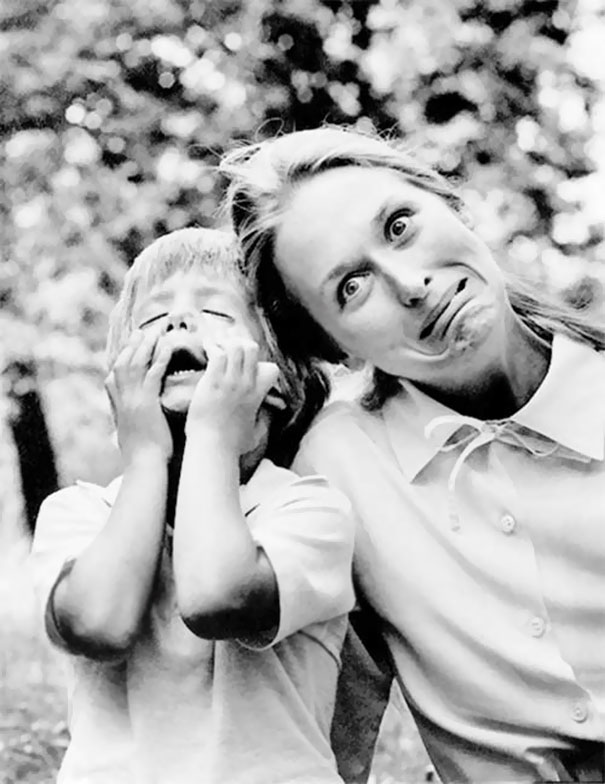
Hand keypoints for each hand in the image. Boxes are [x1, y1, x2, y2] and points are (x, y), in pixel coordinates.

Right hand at [105, 328, 172, 463]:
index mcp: (118, 407)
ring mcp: (132, 400)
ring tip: (155, 332)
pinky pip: (152, 375)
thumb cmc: (143, 456)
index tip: (128, 346)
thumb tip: (133, 421)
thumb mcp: (131, 435)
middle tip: (141, 331)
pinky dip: (159, 358)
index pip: (114, 377)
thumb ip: (131, 423)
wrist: (144, 467)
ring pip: (135, 364)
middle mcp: (122, 400)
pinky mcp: (146, 403)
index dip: (121, 359)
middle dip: (131, 346)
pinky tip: (167, 347)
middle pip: (122, 364)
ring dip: (145, 346)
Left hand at [185, 338, 278, 454]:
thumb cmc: (230, 445)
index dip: (260, 365)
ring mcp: (230, 382)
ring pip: (235, 346)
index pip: (270, 369)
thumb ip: (261, 423)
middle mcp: (246, 385)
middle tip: (227, 349)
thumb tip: (263, 422)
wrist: (213, 447)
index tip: (247, 367)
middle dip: (240, 344)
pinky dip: (212, 347)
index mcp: (257, 395)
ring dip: (224, 343)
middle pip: (252, 349)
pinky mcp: (213, 381)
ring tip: (215, 346)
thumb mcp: (255, 434)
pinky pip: (217, 353)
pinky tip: (206, 347)